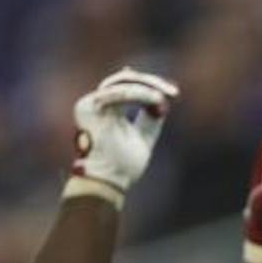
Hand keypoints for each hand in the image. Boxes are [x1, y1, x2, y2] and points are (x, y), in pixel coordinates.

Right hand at [70, 68, 178, 197]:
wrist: (108, 182)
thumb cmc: (123, 167)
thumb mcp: (142, 138)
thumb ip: (148, 120)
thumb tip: (162, 100)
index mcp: (104, 109)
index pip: (125, 86)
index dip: (148, 85)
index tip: (172, 92)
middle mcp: (94, 103)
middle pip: (123, 80)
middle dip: (150, 82)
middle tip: (173, 92)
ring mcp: (89, 104)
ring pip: (121, 84)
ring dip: (146, 88)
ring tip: (164, 97)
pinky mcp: (89, 107)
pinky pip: (117, 93)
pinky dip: (138, 94)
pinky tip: (156, 98)